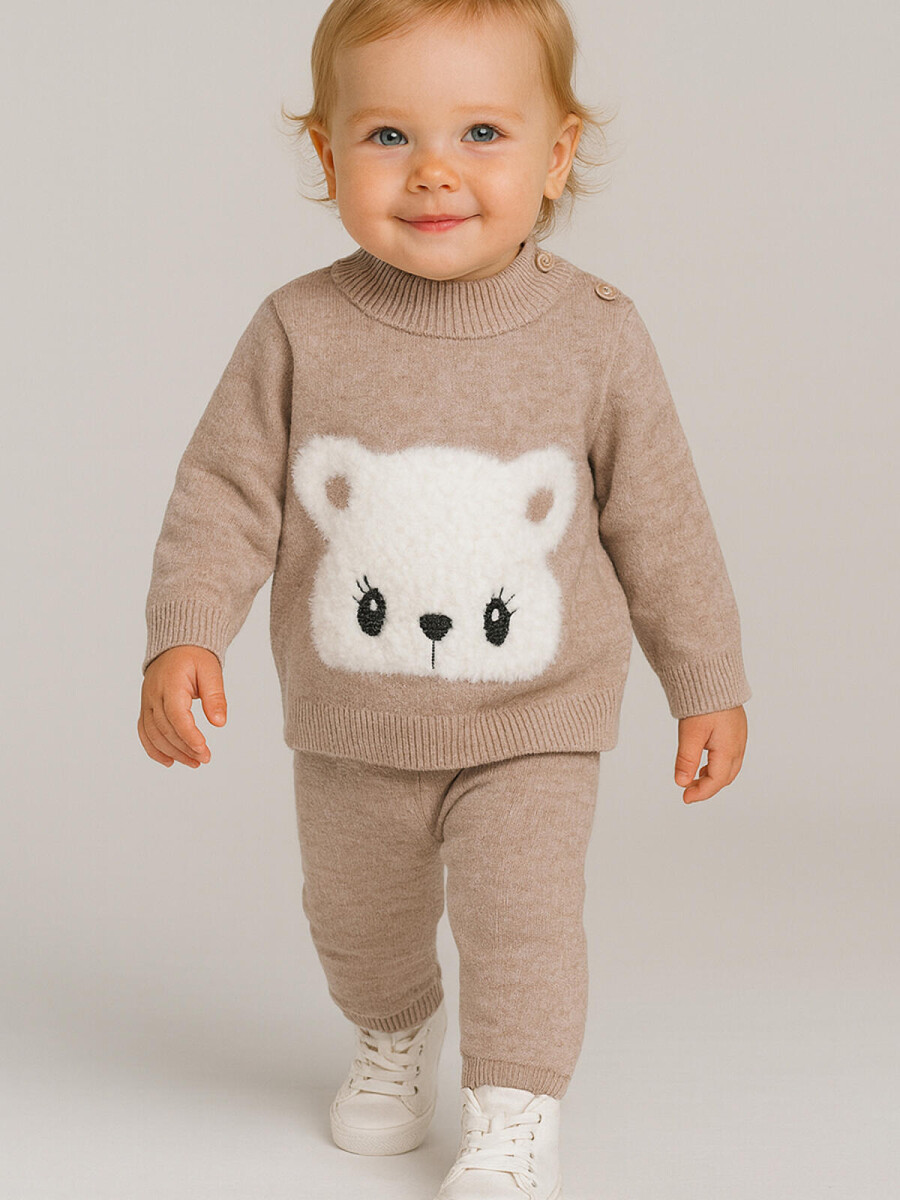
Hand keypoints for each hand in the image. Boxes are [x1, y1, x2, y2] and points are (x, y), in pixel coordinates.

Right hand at [138, 646, 226, 767]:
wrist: (176, 648)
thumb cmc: (195, 658)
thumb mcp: (211, 671)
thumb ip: (215, 696)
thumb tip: (219, 723)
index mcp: (170, 683)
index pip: (176, 715)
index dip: (189, 735)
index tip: (204, 749)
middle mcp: (154, 694)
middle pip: (165, 728)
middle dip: (185, 748)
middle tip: (205, 758)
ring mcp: (146, 702)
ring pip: (154, 734)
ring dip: (173, 752)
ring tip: (194, 762)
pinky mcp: (145, 709)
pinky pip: (144, 733)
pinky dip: (154, 750)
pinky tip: (170, 761)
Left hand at [674, 705, 746, 803]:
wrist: (714, 677)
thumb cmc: (704, 702)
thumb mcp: (691, 733)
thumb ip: (687, 760)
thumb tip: (681, 783)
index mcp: (728, 749)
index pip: (716, 781)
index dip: (700, 793)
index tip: (684, 798)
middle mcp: (737, 746)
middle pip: (725, 777)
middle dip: (707, 788)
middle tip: (688, 792)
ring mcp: (738, 738)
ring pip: (728, 768)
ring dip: (712, 777)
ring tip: (693, 780)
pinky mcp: (735, 731)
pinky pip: (729, 756)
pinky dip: (716, 766)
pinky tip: (703, 764)